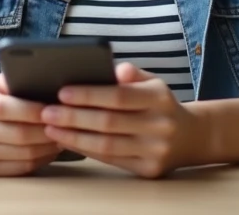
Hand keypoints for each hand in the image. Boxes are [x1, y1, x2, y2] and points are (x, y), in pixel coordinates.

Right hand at [0, 73, 60, 176]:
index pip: (2, 108)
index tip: (53, 109)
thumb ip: (20, 80)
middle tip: (66, 126)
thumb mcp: (2, 84)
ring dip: (48, 147)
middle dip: (46, 131)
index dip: (30, 111)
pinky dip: (41, 160)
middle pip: (17, 134)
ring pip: (23, 154)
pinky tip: (50, 150)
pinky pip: (21, 168)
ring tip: (63, 136)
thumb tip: (50, 82)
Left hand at [41, 63, 201, 177]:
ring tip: (50, 128)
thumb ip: (132, 74)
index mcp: (159, 98)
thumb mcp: (153, 82)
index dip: (89, 95)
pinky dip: (85, 150)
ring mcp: (155, 150)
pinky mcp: (148, 170)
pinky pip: (111, 160)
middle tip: (46, 112)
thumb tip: (114, 68)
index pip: (119, 96)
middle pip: (108, 122)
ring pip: (107, 145)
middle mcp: (160, 126)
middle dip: (73, 117)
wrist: (192, 137)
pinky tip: (67, 141)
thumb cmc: (161, 104)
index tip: (62, 92)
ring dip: (73, 137)